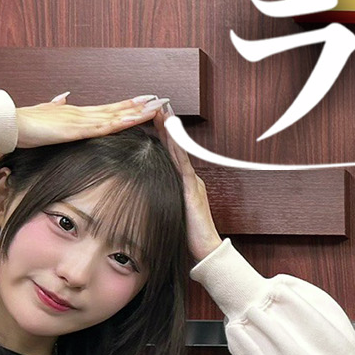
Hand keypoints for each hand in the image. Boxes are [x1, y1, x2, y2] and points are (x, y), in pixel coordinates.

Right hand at [14, 93, 163, 147]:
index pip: (110, 108)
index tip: (147, 100)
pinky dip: (118, 124)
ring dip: (137, 112)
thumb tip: (63, 97)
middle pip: (118, 109)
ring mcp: (80, 121)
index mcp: (79, 113)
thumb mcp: (45, 113)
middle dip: (141, 106)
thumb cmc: (26, 123)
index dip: (129, 105)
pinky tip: (132, 120)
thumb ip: (56, 106)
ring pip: (115, 116)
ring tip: (157, 107)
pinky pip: (101, 128)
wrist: (10, 124)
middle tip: (163, 100)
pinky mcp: (75, 130)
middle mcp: (83, 114)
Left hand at [155, 110, 222, 261]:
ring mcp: (192, 182)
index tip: (154, 118)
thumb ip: (164, 199)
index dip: (163, 135)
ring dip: (171, 131)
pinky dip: (177, 148)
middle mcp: (190, 178)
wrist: (206, 248)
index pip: (171, 154)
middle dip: (167, 126)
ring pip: (180, 151)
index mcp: (184, 183)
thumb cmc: (188, 235)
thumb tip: (149, 193)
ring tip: (163, 112)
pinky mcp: (191, 188)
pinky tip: (170, 136)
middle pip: (176, 147)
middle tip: (158, 105)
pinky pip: (182, 163)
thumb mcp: (171, 211)